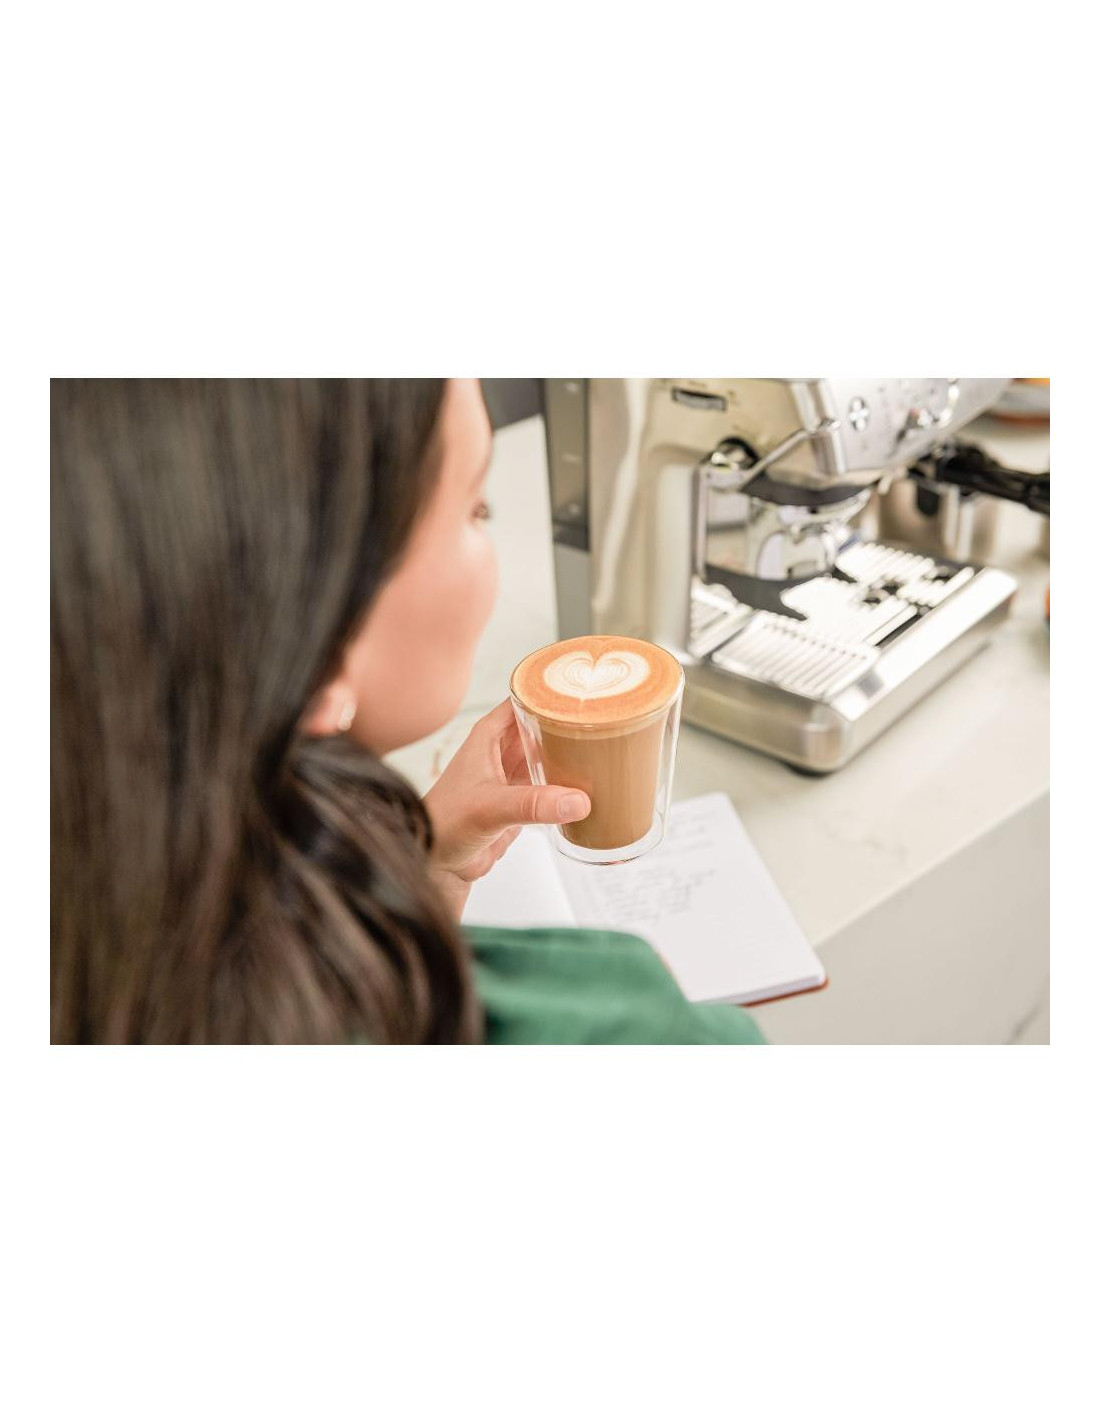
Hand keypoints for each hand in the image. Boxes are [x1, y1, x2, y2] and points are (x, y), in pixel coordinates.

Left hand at [423, 699, 590, 916]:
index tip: (585, 688)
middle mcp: (503, 750)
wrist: (437, 865)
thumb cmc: (443, 824)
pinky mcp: (523, 801)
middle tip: (608, 717)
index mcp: (490, 735)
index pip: (525, 699)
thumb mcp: (489, 807)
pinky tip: (593, 783)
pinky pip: (553, 784)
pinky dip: (570, 783)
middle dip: (570, 722)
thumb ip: (532, 804)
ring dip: (572, 753)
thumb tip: (577, 801)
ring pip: (550, 754)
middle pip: (543, 725)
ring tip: (608, 745)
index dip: (552, 691)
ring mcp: (514, 775)